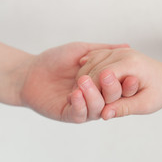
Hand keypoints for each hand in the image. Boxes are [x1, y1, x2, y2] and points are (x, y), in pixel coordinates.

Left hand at [19, 42, 135, 122]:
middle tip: (107, 76)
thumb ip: (103, 50)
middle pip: (112, 100)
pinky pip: (79, 114)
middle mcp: (95, 98)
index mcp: (101, 84)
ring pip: (97, 108)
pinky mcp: (68, 115)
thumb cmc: (56, 60)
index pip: (120, 86)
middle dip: (111, 89)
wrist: (30, 71)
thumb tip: (127, 46)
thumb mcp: (82, 50)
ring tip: (84, 81)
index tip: (131, 74)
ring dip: (93, 96)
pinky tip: (75, 94)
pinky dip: (79, 104)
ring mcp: (83, 108)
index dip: (127, 82)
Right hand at [77, 48, 161, 118]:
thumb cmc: (161, 93)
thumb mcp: (145, 105)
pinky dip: (88, 67)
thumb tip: (104, 115)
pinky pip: (96, 56)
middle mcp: (123, 53)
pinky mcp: (116, 51)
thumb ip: (124, 108)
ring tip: (81, 92)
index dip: (90, 91)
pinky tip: (84, 81)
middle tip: (77, 99)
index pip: (100, 75)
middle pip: (94, 67)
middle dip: (85, 84)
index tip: (84, 104)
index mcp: (131, 64)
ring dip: (84, 75)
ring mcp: (119, 50)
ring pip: (92, 60)